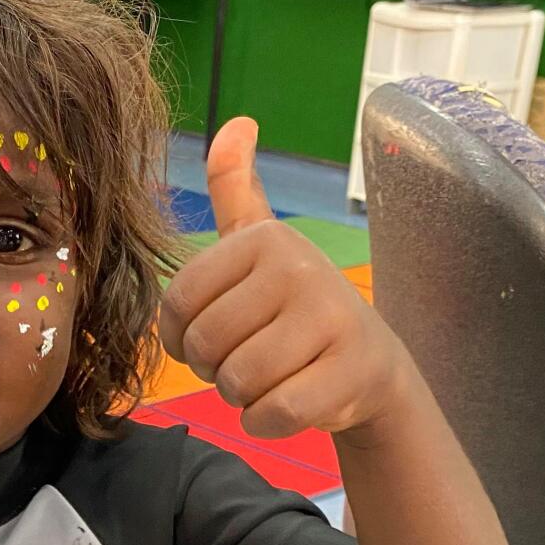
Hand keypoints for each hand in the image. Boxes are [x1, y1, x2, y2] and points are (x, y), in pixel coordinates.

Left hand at [159, 117, 417, 441]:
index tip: (221, 333)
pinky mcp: (347, 373)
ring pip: (236, 383)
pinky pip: (270, 414)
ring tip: (275, 377)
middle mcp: (299, 268)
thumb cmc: (294, 310)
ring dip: (243, 397)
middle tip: (253, 360)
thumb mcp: (261, 246)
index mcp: (264, 239)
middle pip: (205, 347)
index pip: (176, 306)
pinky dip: (266, 423)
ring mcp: (329, 319)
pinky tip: (290, 404)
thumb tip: (236, 121)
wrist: (369, 365)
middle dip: (216, 370)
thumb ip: (237, 189)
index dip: (184, 340)